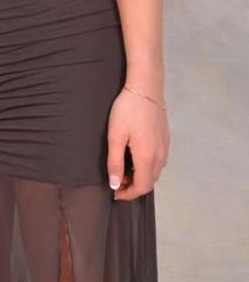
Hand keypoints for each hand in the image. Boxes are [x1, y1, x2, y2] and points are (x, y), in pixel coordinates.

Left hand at [106, 85, 168, 200]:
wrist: (146, 88)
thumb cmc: (128, 109)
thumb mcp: (116, 136)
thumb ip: (115, 162)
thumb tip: (115, 184)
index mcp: (147, 158)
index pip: (142, 187)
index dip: (128, 194)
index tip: (116, 192)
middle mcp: (160, 156)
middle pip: (149, 182)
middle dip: (133, 186)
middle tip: (117, 180)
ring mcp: (165, 147)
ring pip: (155, 172)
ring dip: (140, 176)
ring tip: (124, 168)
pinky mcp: (165, 139)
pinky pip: (158, 161)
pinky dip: (147, 166)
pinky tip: (135, 156)